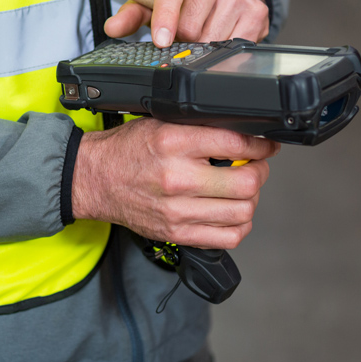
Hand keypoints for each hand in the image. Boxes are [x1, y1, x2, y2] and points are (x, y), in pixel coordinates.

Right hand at [71, 118, 280, 248]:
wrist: (94, 179)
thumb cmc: (127, 151)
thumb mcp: (161, 123)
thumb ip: (200, 127)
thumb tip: (242, 131)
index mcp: (174, 142)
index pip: (236, 143)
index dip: (261, 145)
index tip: (266, 145)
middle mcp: (177, 178)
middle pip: (246, 183)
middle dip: (259, 172)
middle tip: (256, 165)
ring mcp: (177, 210)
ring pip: (243, 212)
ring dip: (251, 199)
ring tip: (242, 189)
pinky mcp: (176, 233)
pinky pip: (227, 237)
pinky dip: (239, 225)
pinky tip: (232, 212)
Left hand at [104, 0, 269, 47]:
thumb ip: (131, 13)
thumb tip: (112, 27)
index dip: (165, 17)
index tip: (161, 40)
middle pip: (189, 24)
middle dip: (181, 38)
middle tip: (181, 34)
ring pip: (210, 38)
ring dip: (201, 45)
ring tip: (200, 32)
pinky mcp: (256, 10)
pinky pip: (233, 44)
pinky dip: (222, 49)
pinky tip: (219, 35)